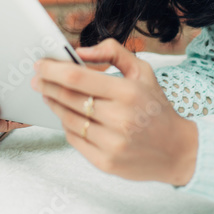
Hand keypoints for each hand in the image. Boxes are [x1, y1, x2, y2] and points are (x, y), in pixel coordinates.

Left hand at [32, 38, 197, 185]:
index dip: (53, 70)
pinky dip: (66, 125)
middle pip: (68, 98)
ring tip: (48, 95)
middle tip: (37, 78)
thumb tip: (80, 51)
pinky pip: (74, 140)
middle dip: (47, 85)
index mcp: (127, 92)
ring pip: (68, 119)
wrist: (176, 150)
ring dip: (54, 104)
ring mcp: (111, 143)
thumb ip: (112, 52)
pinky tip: (66, 115)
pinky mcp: (105, 162)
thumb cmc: (156, 107)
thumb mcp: (143, 71)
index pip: (77, 78)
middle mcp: (119, 118)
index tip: (40, 65)